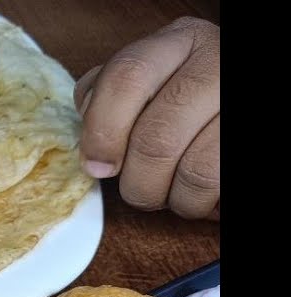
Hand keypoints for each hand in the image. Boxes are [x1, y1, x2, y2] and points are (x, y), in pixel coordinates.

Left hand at [74, 17, 218, 219]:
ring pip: (196, 172)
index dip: (102, 130)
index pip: (126, 78)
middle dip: (138, 181)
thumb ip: (110, 97)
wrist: (228, 105)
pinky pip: (219, 186)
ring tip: (177, 191)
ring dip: (176, 197)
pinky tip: (203, 192)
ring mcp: (238, 103)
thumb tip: (92, 146)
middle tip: (141, 188)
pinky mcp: (254, 138)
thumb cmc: (184, 99)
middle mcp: (217, 64)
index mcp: (178, 43)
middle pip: (156, 138)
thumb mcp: (150, 80)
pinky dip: (203, 202)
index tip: (97, 166)